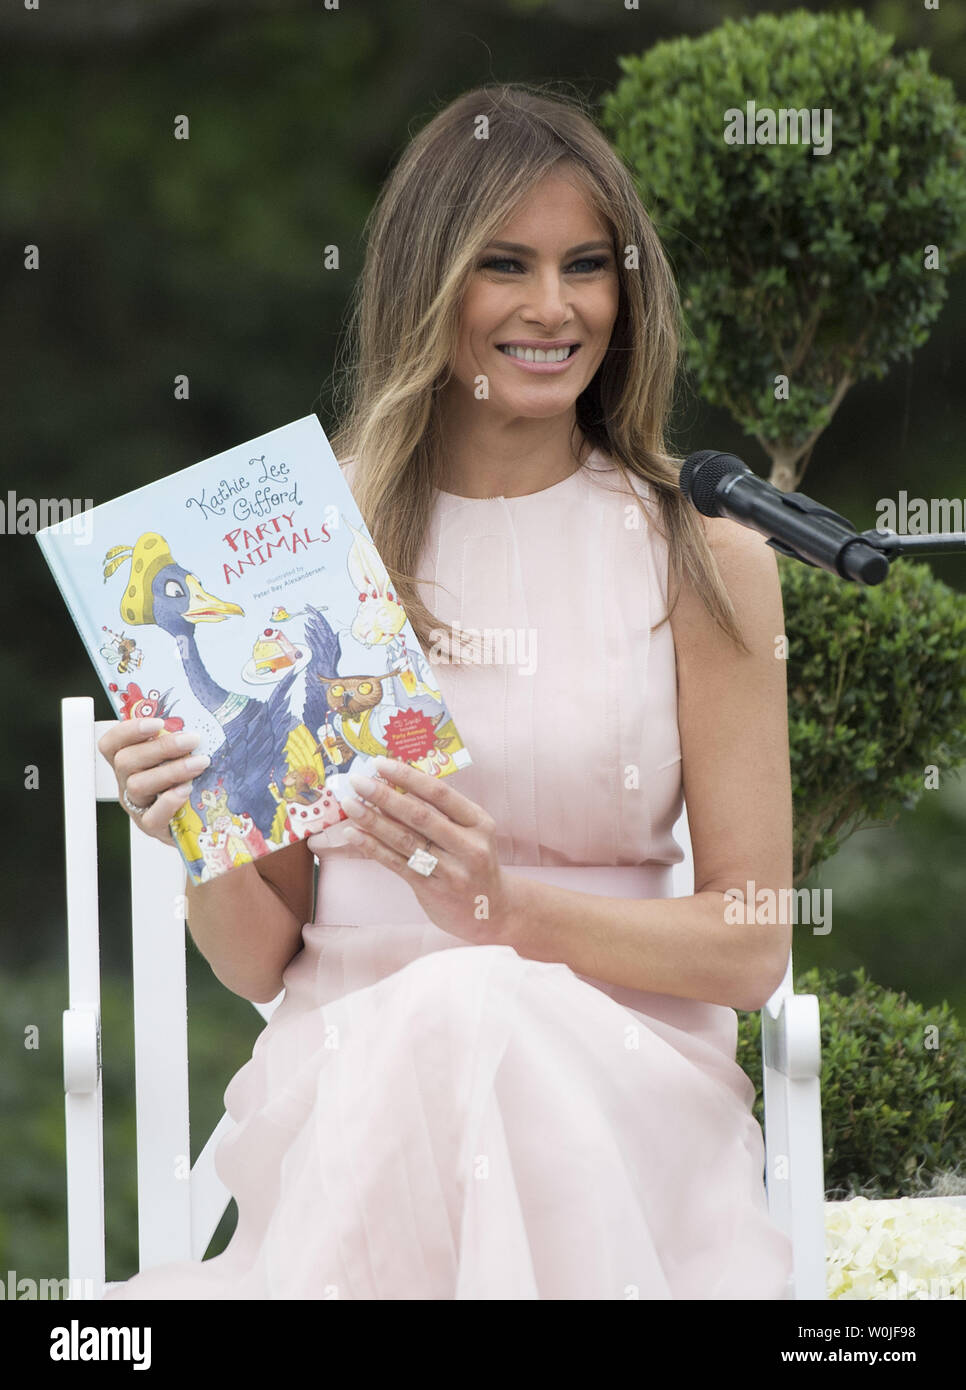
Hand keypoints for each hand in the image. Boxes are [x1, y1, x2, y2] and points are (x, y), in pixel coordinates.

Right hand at [97, 717, 210, 843]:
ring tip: (199, 763)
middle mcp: (127, 783)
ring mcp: (136, 806)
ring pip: (137, 785)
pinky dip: (170, 801)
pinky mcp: (150, 826)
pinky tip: (187, 789)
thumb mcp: (179, 758)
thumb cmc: (187, 783)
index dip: (128, 730)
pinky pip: (152, 816)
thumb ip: (179, 742)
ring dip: (171, 770)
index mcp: (130, 762)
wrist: (196, 821)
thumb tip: (195, 723)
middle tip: (192, 739)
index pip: (112, 744)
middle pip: (126, 761)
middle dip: (161, 747)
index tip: (157, 722)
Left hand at [335, 756, 519, 946]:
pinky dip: (373, 847)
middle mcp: (468, 846)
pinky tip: (353, 834)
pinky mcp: (432, 890)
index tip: (380, 764)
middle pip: (419, 815)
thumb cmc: (474, 864)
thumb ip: (441, 813)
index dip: (408, 777)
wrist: (491, 912)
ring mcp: (451, 870)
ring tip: (349, 804)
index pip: (440, 794)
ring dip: (373, 820)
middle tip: (357, 781)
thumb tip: (394, 786)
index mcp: (479, 823)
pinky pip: (397, 863)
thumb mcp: (471, 834)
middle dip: (384, 795)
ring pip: (405, 840)